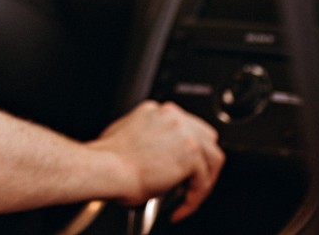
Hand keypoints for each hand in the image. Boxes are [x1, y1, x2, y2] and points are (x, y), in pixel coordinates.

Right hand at [88, 100, 223, 221]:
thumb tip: (156, 153)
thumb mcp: (126, 135)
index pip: (187, 128)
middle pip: (206, 138)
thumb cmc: (108, 159)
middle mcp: (173, 116)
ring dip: (203, 182)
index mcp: (156, 111)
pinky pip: (204, 181)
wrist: (106, 169)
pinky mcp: (191, 153)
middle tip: (191, 183)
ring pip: (212, 159)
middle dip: (202, 162)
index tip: (181, 168)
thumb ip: (147, 137)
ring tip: (189, 198)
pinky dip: (195, 198)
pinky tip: (181, 207)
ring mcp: (184, 132)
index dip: (187, 151)